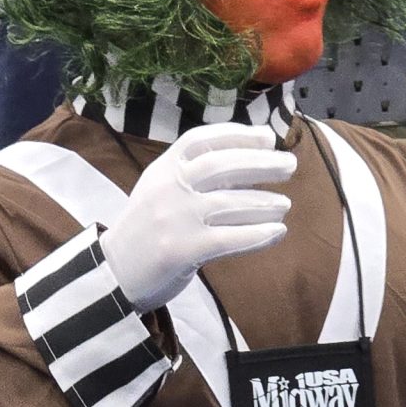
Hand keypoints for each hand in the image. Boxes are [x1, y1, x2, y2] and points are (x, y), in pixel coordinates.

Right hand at [100, 122, 295, 312]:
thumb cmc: (149, 227)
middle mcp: (168, 187)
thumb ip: (195, 172)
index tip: (268, 137)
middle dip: (261, 163)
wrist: (115, 271)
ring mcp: (175, 218)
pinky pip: (230, 238)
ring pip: (230, 202)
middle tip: (290, 166)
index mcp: (163, 167)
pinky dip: (258, 234)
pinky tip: (278, 233)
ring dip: (264, 202)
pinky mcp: (182, 250)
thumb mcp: (161, 188)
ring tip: (285, 205)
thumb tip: (251, 156)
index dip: (239, 135)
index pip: (203, 139)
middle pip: (221, 165)